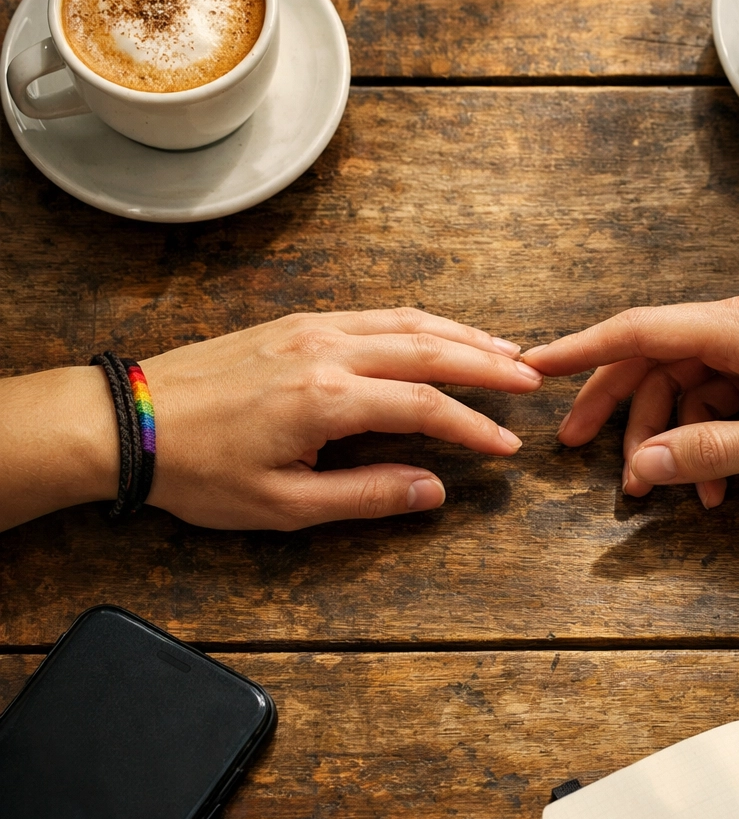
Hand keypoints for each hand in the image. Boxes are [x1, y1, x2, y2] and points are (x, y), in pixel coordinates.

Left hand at [0, 309, 541, 530]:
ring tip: (502, 349)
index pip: (425, 406)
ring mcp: (312, 329)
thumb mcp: (283, 504)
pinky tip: (435, 333)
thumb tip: (431, 490)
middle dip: (487, 364)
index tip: (508, 443)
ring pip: (406, 321)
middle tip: (532, 378)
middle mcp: (328, 350)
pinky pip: (375, 315)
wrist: (127, 421)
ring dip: (460, 333)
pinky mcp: (297, 324)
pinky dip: (418, 323)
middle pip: (429, 348)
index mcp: (327, 398)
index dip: (475, 426)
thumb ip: (365, 495)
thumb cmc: (198, 469)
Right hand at [523, 288, 738, 506]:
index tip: (535, 363)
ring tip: (662, 489)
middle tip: (573, 444)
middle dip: (614, 406)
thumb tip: (646, 465)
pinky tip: (713, 484)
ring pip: (681, 387)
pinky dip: (705, 441)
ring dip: (666, 438)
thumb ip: (715, 451)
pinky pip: (715, 402)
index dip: (581, 348)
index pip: (641, 330)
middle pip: (652, 360)